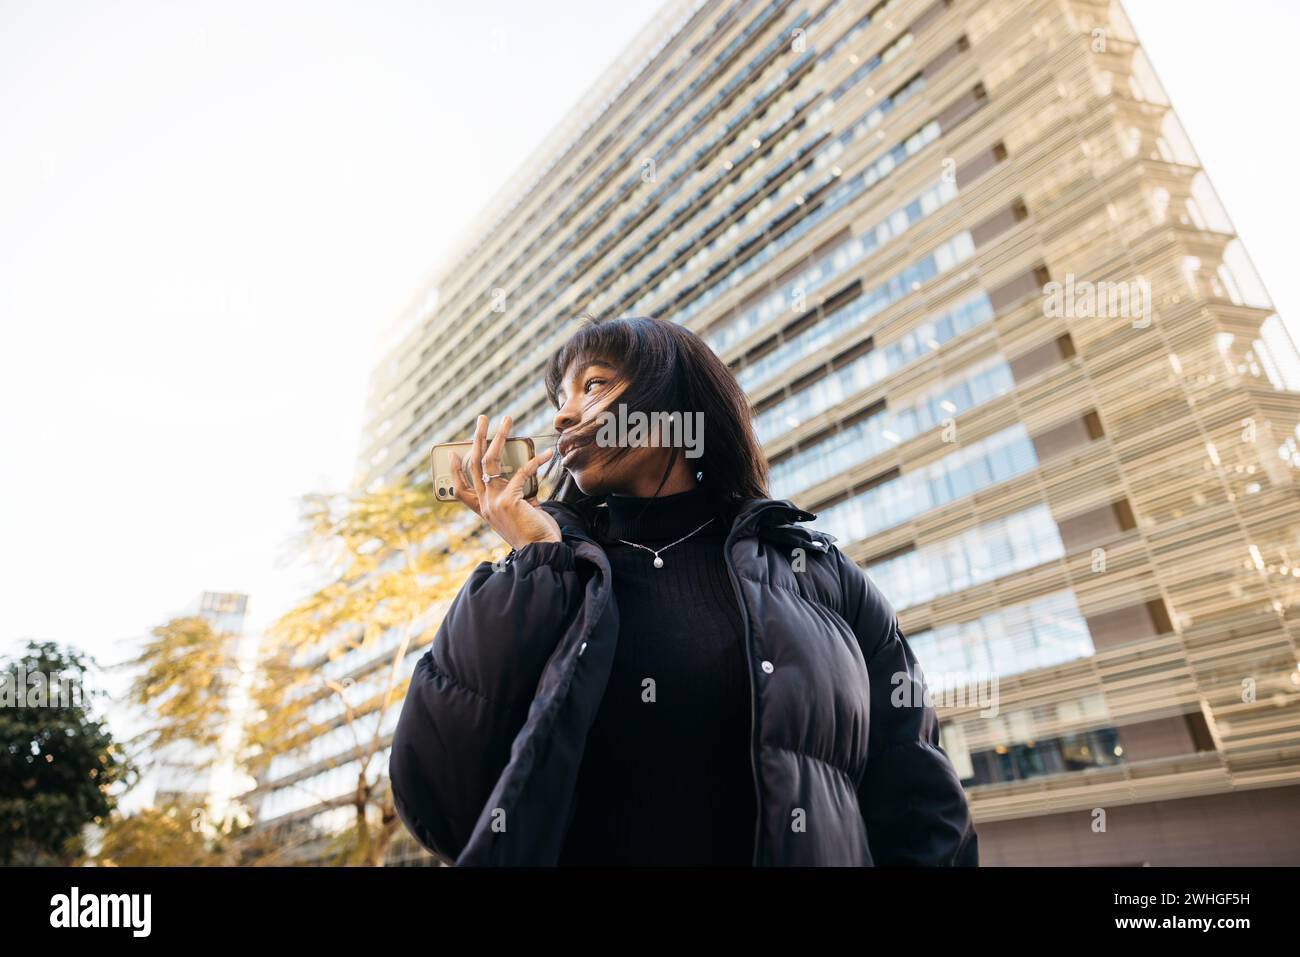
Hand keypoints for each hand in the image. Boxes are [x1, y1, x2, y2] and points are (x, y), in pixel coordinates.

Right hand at [449, 413, 562, 550]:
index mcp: (484, 509)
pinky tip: (546, 454)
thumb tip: (521, 471)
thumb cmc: (534, 532)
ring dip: (499, 437)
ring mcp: (494, 502)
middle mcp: (485, 504)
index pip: (461, 489)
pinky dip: (535, 461)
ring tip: (506, 420)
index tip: (452, 454)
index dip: (454, 471)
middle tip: (482, 419)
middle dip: (478, 438)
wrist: (541, 551)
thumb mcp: (518, 510)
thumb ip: (514, 493)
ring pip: (491, 461)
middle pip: (475, 465)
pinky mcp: (508, 500)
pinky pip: (521, 472)